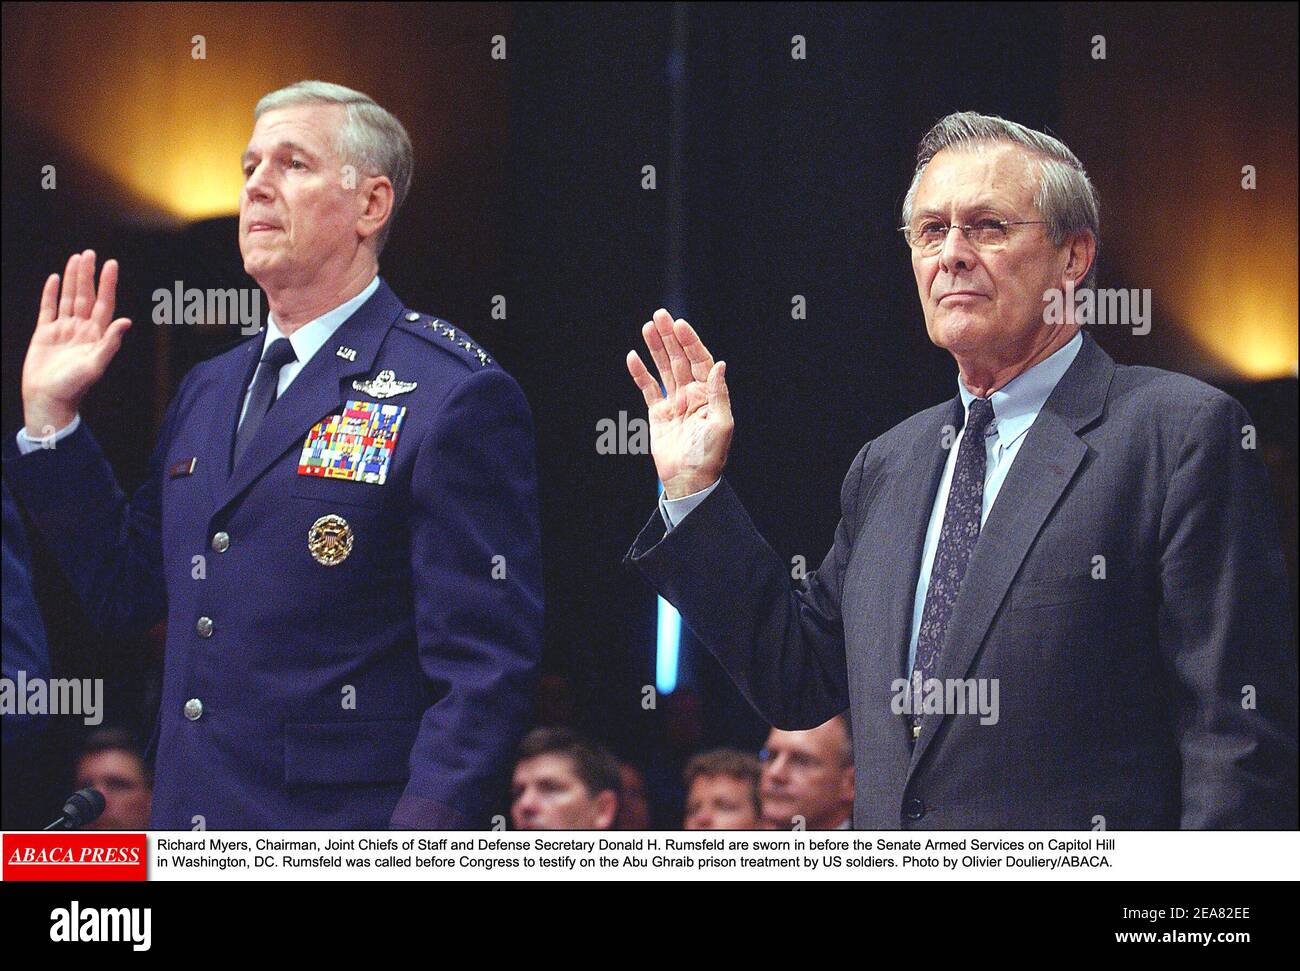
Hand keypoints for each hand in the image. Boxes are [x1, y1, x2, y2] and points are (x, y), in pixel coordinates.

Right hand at [21, 250, 131, 437]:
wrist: (48, 399)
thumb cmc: (74, 387)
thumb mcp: (95, 365)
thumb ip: (111, 343)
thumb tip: (127, 321)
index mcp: (96, 335)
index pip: (103, 303)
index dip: (108, 284)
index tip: (111, 264)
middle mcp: (81, 330)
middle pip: (85, 296)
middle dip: (88, 275)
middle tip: (90, 253)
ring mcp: (63, 330)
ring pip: (68, 298)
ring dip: (71, 279)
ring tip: (75, 259)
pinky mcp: (44, 334)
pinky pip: (48, 309)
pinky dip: (50, 294)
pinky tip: (53, 279)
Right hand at [626, 309, 732, 498]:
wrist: (688, 480)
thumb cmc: (709, 456)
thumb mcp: (720, 424)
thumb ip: (719, 393)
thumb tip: (720, 364)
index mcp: (709, 394)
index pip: (700, 360)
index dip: (690, 342)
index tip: (679, 325)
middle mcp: (692, 394)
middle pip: (680, 359)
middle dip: (670, 337)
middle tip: (659, 315)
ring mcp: (675, 402)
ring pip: (663, 369)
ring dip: (655, 348)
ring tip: (647, 327)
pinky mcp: (659, 413)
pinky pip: (649, 389)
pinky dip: (641, 373)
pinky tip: (634, 357)